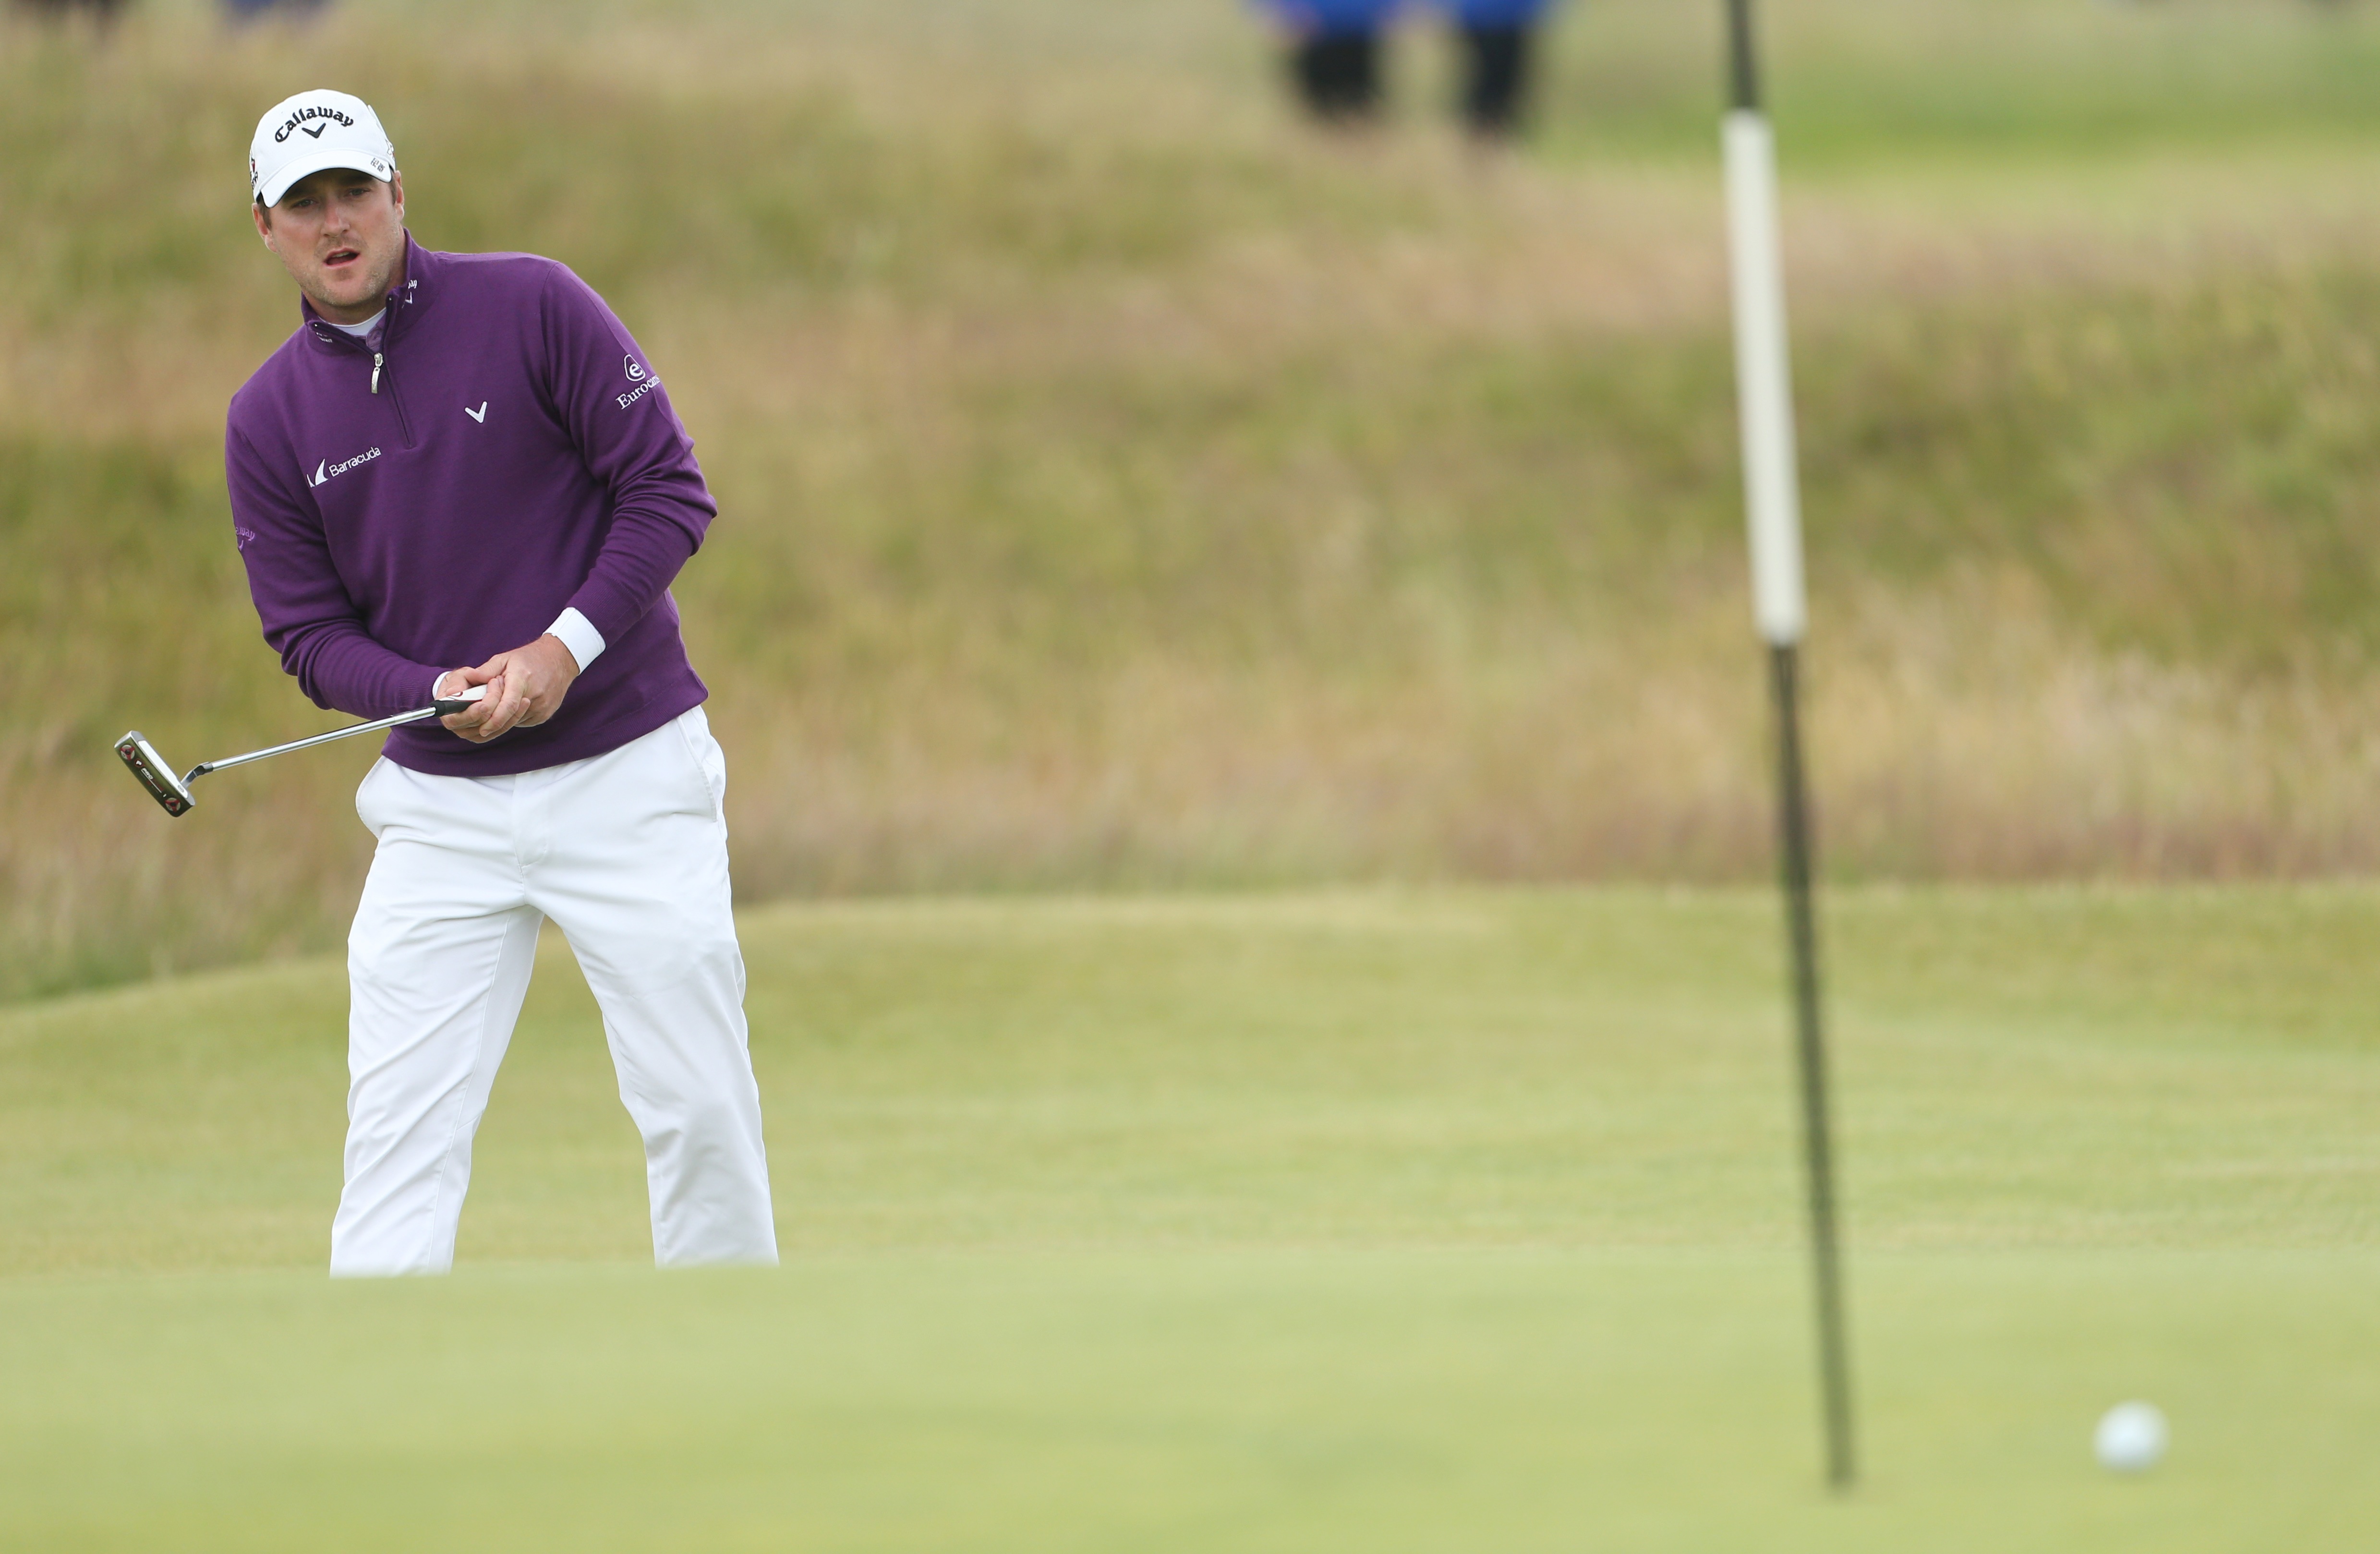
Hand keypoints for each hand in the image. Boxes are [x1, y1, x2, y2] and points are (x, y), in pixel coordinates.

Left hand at [436, 634, 581, 742]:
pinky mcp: (546, 714)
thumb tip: (468, 680)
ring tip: (498, 706)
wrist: (559, 660)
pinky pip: (523, 722)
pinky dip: (514, 718)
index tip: (482, 729)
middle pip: (510, 718)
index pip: (508, 705)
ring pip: (515, 722)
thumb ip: (485, 671)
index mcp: (522, 679)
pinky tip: (513, 707)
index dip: (494, 720)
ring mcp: (543, 707)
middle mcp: (535, 695)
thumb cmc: (529, 659)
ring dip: (503, 719)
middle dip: (492, 724)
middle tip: (479, 726)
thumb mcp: (504, 658)